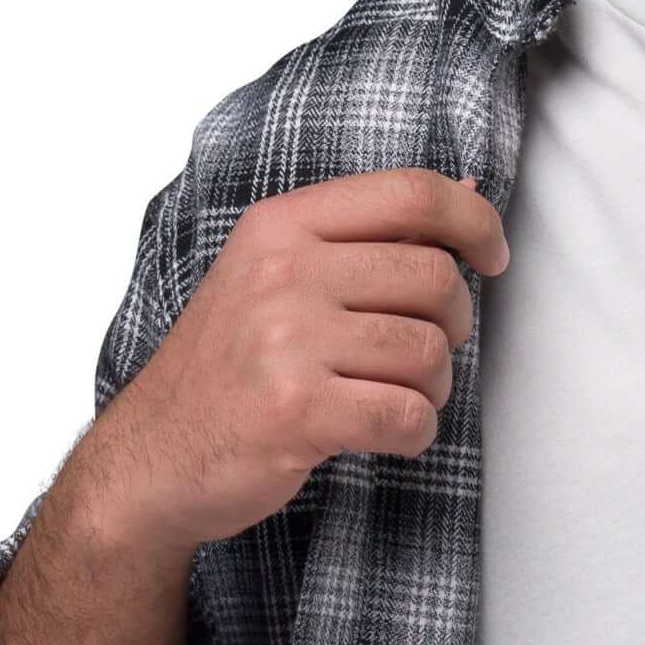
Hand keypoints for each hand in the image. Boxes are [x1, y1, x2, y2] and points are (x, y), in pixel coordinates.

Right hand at [82, 169, 508, 553]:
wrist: (150, 458)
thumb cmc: (232, 363)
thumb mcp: (280, 272)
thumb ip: (370, 233)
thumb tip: (470, 186)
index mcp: (283, 225)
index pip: (412, 192)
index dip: (474, 220)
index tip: (493, 256)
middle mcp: (282, 272)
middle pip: (433, 276)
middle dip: (453, 322)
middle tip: (425, 349)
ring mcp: (284, 341)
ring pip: (428, 350)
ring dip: (434, 385)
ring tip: (397, 394)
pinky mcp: (294, 411)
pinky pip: (408, 414)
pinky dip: (416, 431)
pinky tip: (389, 432)